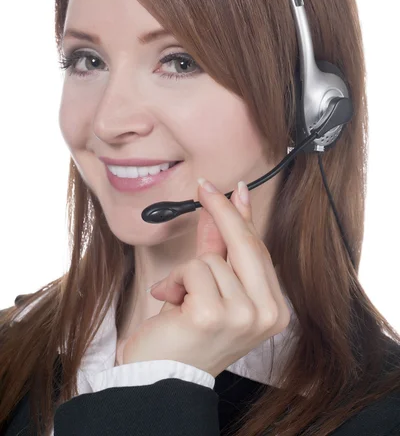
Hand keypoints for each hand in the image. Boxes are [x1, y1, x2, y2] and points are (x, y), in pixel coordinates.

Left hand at [122, 178, 290, 377]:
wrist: (161, 377)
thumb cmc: (187, 333)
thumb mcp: (211, 287)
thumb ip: (220, 248)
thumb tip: (222, 207)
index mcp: (273, 310)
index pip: (259, 250)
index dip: (244, 217)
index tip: (237, 189)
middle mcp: (266, 314)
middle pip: (246, 244)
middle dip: (222, 211)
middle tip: (204, 187)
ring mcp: (243, 316)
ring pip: (212, 258)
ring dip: (188, 272)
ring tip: (181, 300)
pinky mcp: (214, 314)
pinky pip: (193, 269)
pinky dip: (175, 280)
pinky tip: (172, 303)